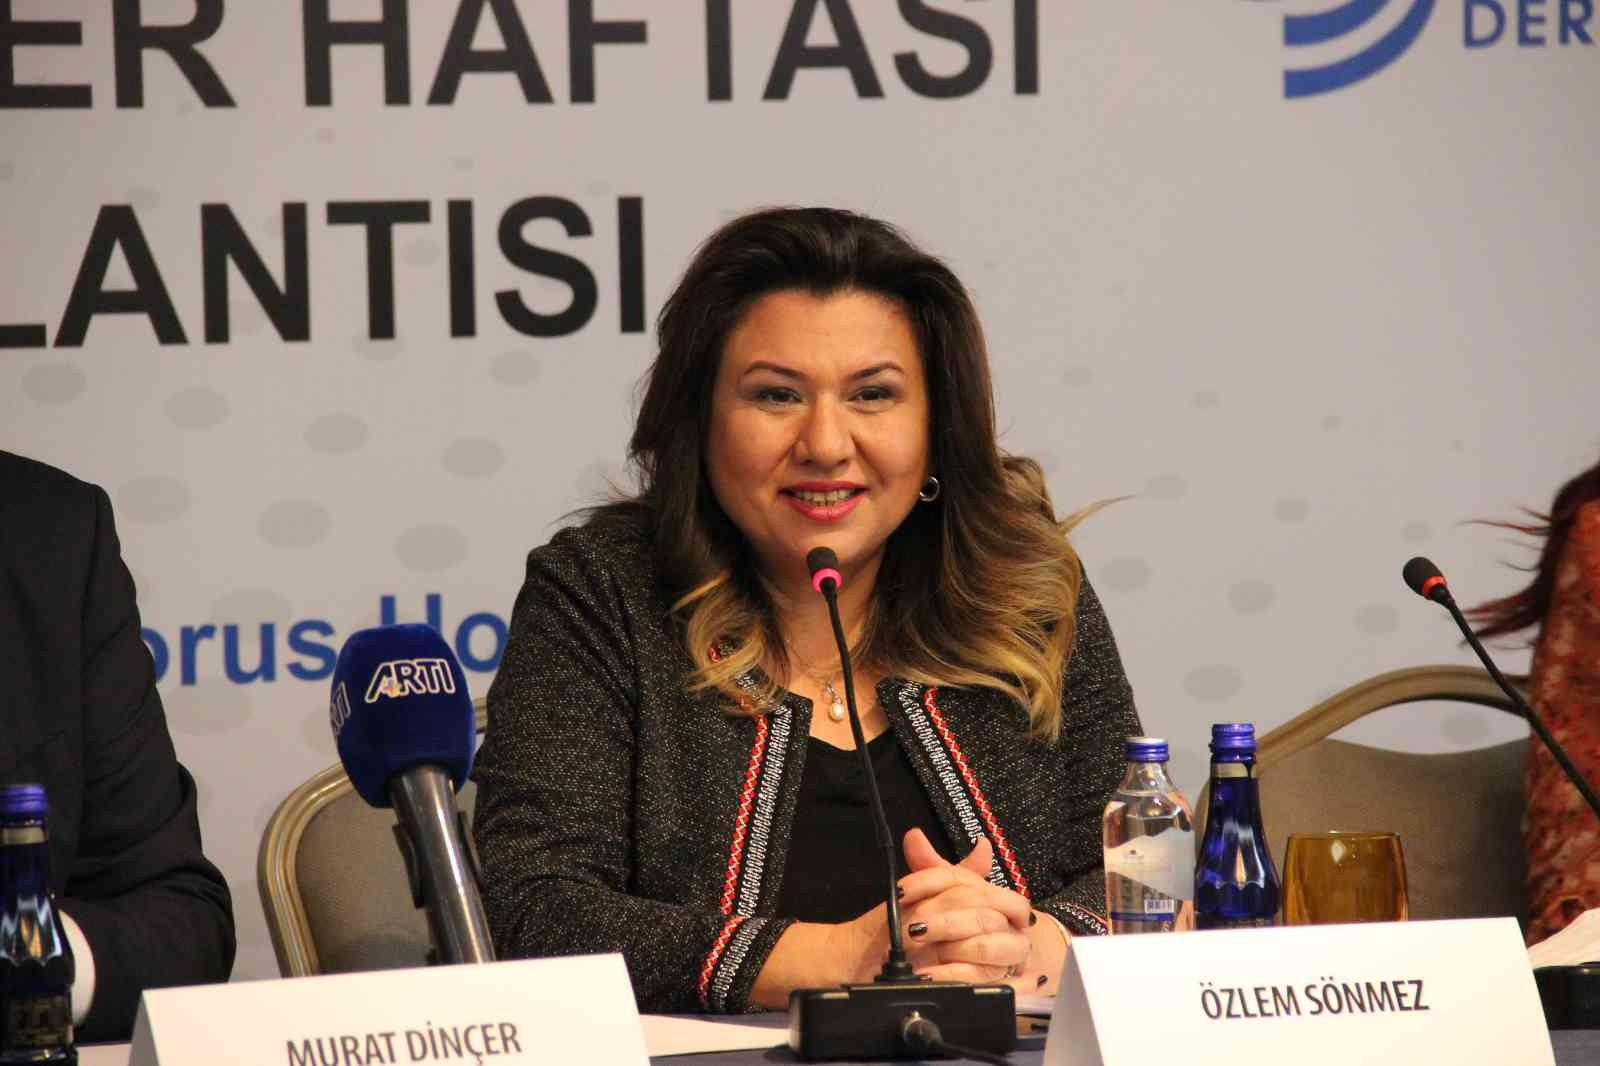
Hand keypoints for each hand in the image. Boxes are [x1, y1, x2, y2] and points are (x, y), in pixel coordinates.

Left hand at [897, 829, 1037, 990]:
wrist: (979, 968)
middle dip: (943, 921)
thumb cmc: (958, 929)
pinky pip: (977, 979)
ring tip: (922, 949)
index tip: (901, 892)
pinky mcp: (1001, 984)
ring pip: (986, 945)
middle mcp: (1011, 925)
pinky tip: (927, 973)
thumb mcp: (942, 897)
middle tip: (913, 927)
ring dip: (951, 946)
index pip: (969, 882)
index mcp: (998, 898)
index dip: (931, 883)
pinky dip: (949, 975)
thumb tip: (914, 836)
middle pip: (981, 914)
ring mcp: (1009, 957)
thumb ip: (930, 868)